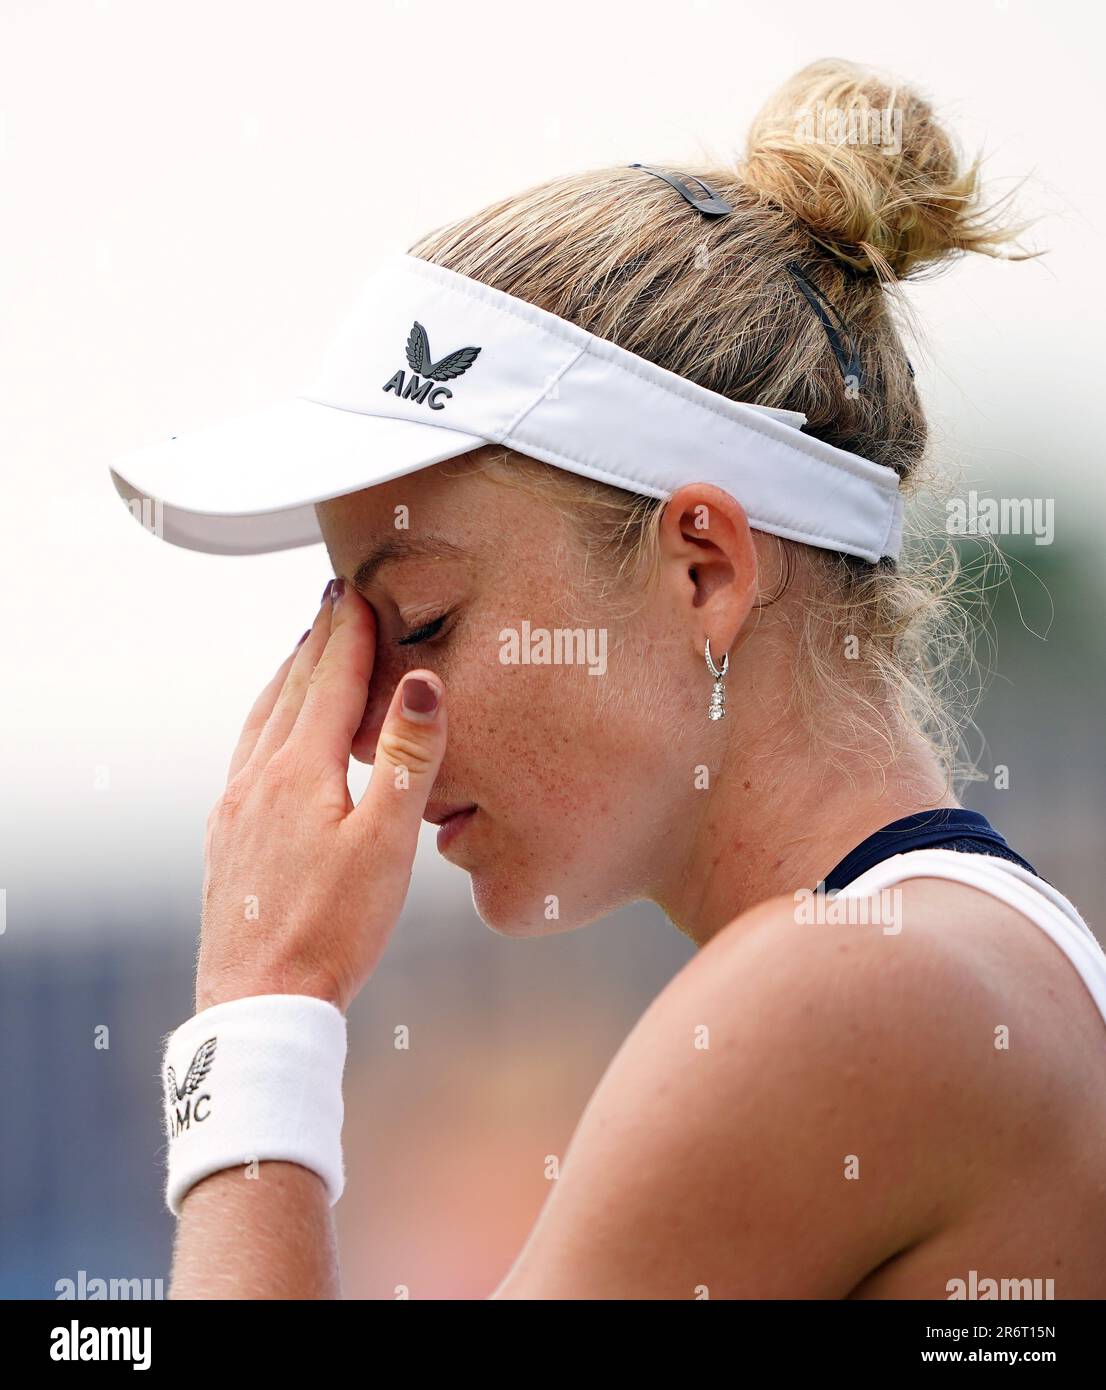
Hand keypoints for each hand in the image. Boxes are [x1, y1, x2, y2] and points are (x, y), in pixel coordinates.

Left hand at [194, 579, 445, 1014]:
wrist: (258, 1004)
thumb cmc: (332, 930)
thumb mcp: (386, 844)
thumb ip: (404, 759)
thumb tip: (421, 682)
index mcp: (298, 772)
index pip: (329, 682)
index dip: (350, 634)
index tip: (359, 592)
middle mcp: (257, 779)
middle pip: (290, 690)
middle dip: (317, 641)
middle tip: (333, 602)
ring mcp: (234, 809)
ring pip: (260, 720)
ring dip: (287, 678)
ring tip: (303, 652)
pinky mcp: (226, 839)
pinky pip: (245, 756)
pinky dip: (265, 723)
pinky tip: (269, 739)